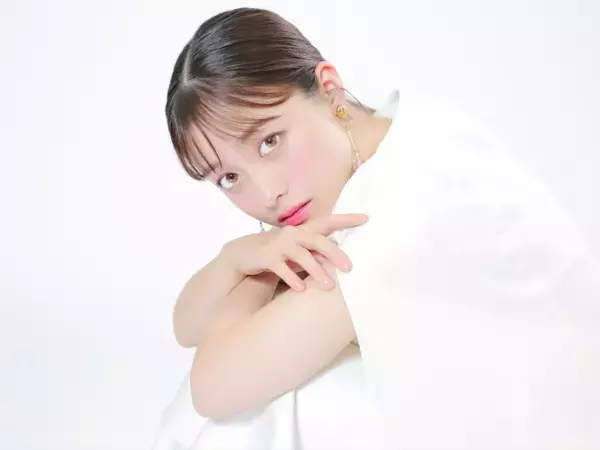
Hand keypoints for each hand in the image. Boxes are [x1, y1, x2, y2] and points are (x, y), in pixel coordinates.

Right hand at [221, 214, 367, 290]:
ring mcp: (279, 244)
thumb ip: (317, 253)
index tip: (366, 218)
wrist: (245, 253)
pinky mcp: (268, 257)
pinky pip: (283, 269)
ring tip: (328, 286)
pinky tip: (302, 289)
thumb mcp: (299, 251)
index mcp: (303, 230)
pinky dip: (293, 279)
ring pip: (302, 256)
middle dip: (335, 254)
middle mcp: (293, 234)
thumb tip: (342, 263)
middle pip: (318, 241)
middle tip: (349, 268)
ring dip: (316, 271)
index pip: (328, 222)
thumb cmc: (279, 253)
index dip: (346, 219)